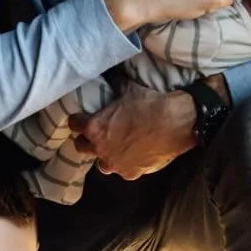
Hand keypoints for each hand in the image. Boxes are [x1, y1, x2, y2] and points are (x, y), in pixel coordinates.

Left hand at [69, 87, 197, 181]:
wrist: (177, 122)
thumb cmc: (150, 103)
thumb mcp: (128, 88)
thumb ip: (114, 86)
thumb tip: (110, 77)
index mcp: (95, 127)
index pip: (74, 124)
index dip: (78, 120)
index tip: (84, 118)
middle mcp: (101, 149)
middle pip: (81, 146)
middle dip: (88, 139)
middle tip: (99, 133)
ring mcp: (116, 164)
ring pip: (101, 163)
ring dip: (105, 155)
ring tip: (117, 147)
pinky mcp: (132, 173)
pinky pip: (123, 170)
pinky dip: (127, 164)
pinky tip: (136, 155)